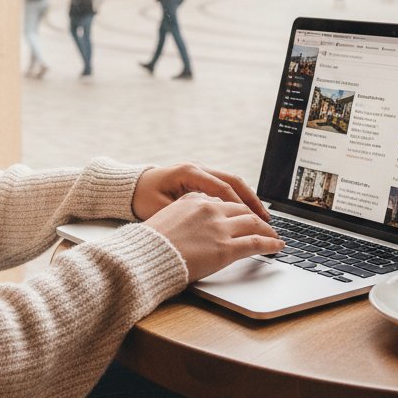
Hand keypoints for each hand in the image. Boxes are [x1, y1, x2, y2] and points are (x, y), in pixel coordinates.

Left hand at [132, 163, 269, 221]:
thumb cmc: (143, 198)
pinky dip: (236, 198)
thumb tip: (207, 229)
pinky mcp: (199, 178)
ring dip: (247, 199)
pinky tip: (245, 213)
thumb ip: (184, 216)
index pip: (222, 188)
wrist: (130, 187)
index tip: (255, 221)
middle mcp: (197, 168)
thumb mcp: (161, 209)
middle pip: (233, 181)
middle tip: (266, 219)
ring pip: (231, 182)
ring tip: (261, 217)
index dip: (241, 206)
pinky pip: (223, 186)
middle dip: (251, 200)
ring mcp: (199, 171)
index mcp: (189, 172)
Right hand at [144, 192, 283, 282]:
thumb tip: (190, 223)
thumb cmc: (148, 244)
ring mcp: (219, 228)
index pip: (222, 200)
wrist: (144, 257)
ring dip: (267, 229)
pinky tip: (277, 246)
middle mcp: (209, 209)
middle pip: (241, 209)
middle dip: (255, 217)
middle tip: (264, 225)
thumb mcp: (164, 219)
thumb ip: (182, 215)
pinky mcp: (225, 248)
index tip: (243, 214)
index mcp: (193, 200)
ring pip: (253, 223)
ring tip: (274, 236)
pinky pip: (256, 242)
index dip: (237, 208)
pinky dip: (270, 243)